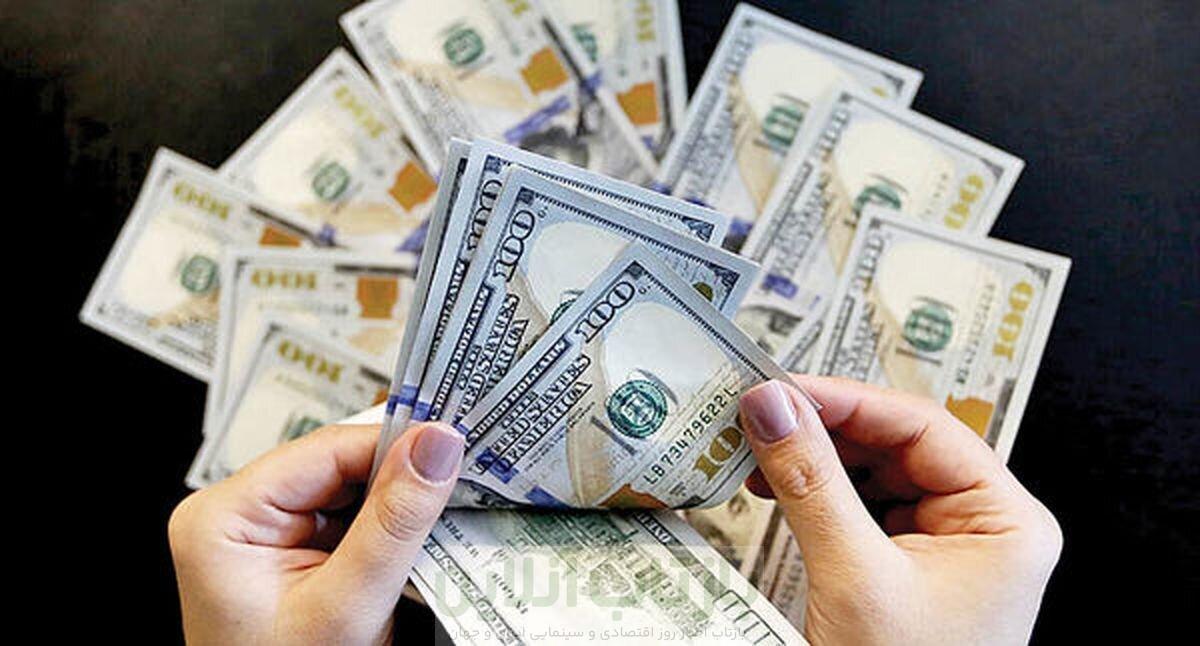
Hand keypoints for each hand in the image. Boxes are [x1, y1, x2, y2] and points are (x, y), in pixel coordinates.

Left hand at [168, 422, 464, 644]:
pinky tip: (420, 538)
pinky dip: (390, 527)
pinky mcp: (290, 551)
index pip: (326, 450)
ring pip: (351, 488)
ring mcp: (262, 533)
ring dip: (400, 502)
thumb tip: (437, 444)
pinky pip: (350, 518)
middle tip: (463, 475)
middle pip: (339, 465)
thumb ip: (395, 522)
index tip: (456, 443)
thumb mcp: (348, 607)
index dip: (396, 444)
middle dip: (401, 474)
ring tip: (446, 512)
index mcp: (224, 517)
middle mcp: (236, 515)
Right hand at [740, 376, 1061, 644]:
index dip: (847, 399)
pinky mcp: (907, 568)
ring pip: (873, 473)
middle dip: (824, 428)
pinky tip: (773, 485)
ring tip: (756, 448)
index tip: (781, 389)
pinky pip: (860, 508)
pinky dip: (814, 494)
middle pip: (897, 445)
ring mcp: (945, 548)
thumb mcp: (855, 577)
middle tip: (758, 414)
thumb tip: (772, 405)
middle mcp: (983, 526)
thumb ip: (812, 482)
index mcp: (1006, 520)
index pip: (924, 427)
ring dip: (813, 459)